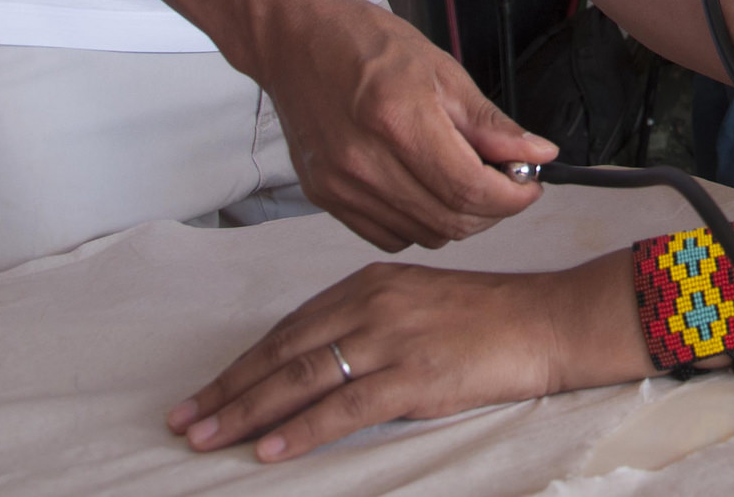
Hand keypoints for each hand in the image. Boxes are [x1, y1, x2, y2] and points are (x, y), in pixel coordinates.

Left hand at [168, 260, 604, 461]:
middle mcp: (372, 304)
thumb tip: (321, 366)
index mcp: (369, 285)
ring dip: (248, 413)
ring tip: (209, 439)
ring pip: (301, 378)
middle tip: (185, 421)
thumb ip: (369, 325)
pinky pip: (344, 407)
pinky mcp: (414, 375)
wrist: (548, 319)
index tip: (206, 392)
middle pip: (283, 352)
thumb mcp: (419, 304)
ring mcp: (391, 339)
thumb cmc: (491, 318)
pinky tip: (270, 450)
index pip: (289, 328)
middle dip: (228, 390)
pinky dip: (301, 430)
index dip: (243, 364)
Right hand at [260, 0, 558, 250]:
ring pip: (423, 235)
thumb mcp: (442, 70)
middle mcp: (364, 160)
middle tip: (505, 184)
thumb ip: (490, 124)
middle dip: (492, 210)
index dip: (511, 197)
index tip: (529, 186)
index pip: (469, 188)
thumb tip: (537, 154)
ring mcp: (340, 184)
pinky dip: (420, 224)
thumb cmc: (366, 43)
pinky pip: (389, 236)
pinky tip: (426, 191)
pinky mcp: (324, 197)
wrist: (296, 40)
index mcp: (398, 119)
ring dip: (458, 219)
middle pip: (449, 220)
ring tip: (466, 183)